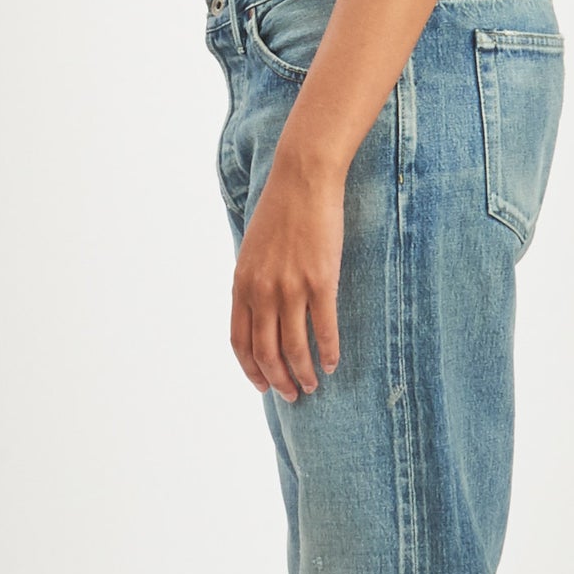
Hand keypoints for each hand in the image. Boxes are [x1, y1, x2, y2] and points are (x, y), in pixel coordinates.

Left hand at [231, 141, 343, 399]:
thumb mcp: (253, 249)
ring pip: (294, 347)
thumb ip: (253, 282)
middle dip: (278, 380)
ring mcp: (291, 287)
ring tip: (313, 385)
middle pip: (266, 351)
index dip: (250, 369)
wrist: (303, 179)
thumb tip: (259, 311)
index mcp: (242, 284)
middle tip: (292, 395)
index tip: (261, 385)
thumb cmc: (281, 211)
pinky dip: (327, 352)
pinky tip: (333, 363)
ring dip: (303, 373)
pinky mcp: (321, 280)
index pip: (240, 341)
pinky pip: (324, 328)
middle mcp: (262, 291)